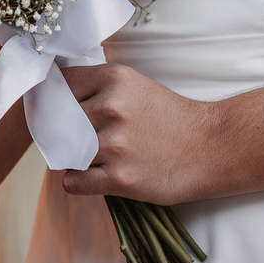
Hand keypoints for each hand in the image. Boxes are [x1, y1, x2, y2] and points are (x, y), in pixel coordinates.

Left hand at [58, 64, 220, 204]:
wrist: (212, 148)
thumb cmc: (168, 118)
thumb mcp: (134, 86)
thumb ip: (96, 88)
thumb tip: (51, 96)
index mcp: (114, 80)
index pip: (61, 87)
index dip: (56, 100)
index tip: (60, 110)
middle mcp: (111, 108)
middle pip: (58, 122)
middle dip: (63, 132)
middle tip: (82, 138)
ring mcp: (115, 145)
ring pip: (63, 153)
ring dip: (73, 158)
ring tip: (96, 157)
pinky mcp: (119, 178)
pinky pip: (72, 182)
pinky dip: (78, 182)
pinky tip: (96, 175)